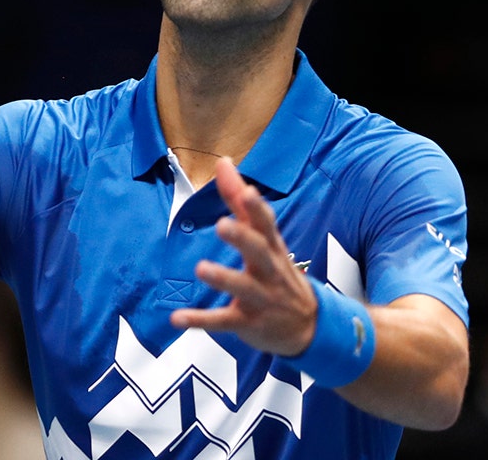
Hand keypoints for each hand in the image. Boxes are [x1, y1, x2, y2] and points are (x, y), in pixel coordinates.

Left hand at [170, 157, 317, 356]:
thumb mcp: (265, 238)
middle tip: (222, 225)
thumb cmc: (278, 273)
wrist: (309, 326)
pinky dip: (200, 321)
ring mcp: (260, 298)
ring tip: (201, 268)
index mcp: (271, 247)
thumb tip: (223, 162)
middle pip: (259, 251)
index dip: (257, 208)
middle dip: (243, 238)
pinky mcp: (248, 323)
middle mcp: (269, 270)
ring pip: (243, 287)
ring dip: (223, 278)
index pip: (267, 224)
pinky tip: (177, 319)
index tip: (248, 192)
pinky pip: (223, 321)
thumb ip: (240, 200)